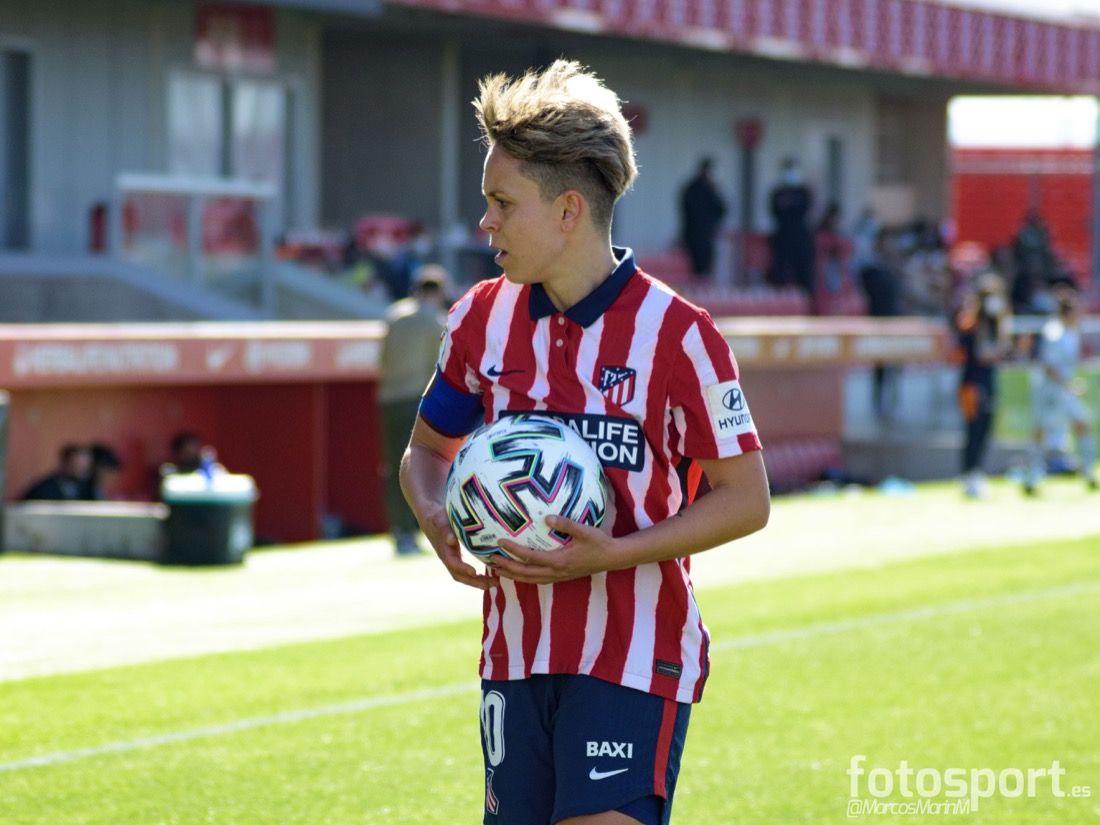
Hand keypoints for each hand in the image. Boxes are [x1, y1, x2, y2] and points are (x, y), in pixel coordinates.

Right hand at [419, 505, 495, 590]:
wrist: (431, 519)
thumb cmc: (439, 519)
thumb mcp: (443, 522)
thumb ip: (447, 531)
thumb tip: (451, 540)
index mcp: (444, 551)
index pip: (453, 563)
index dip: (463, 568)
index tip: (474, 572)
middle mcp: (448, 559)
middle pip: (460, 576)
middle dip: (475, 582)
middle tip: (493, 584)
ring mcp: (453, 560)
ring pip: (464, 576)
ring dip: (479, 582)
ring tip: (495, 583)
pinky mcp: (458, 559)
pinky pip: (467, 571)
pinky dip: (478, 576)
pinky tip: (492, 576)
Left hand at [492, 516, 618, 584]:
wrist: (612, 558)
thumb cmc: (599, 542)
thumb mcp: (584, 530)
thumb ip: (566, 524)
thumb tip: (547, 517)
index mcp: (559, 561)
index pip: (529, 557)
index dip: (513, 550)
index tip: (499, 542)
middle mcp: (555, 572)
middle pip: (524, 573)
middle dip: (505, 568)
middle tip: (489, 560)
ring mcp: (558, 576)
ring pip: (529, 580)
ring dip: (512, 576)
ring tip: (496, 570)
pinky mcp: (561, 577)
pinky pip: (537, 580)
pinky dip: (524, 578)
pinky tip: (517, 573)